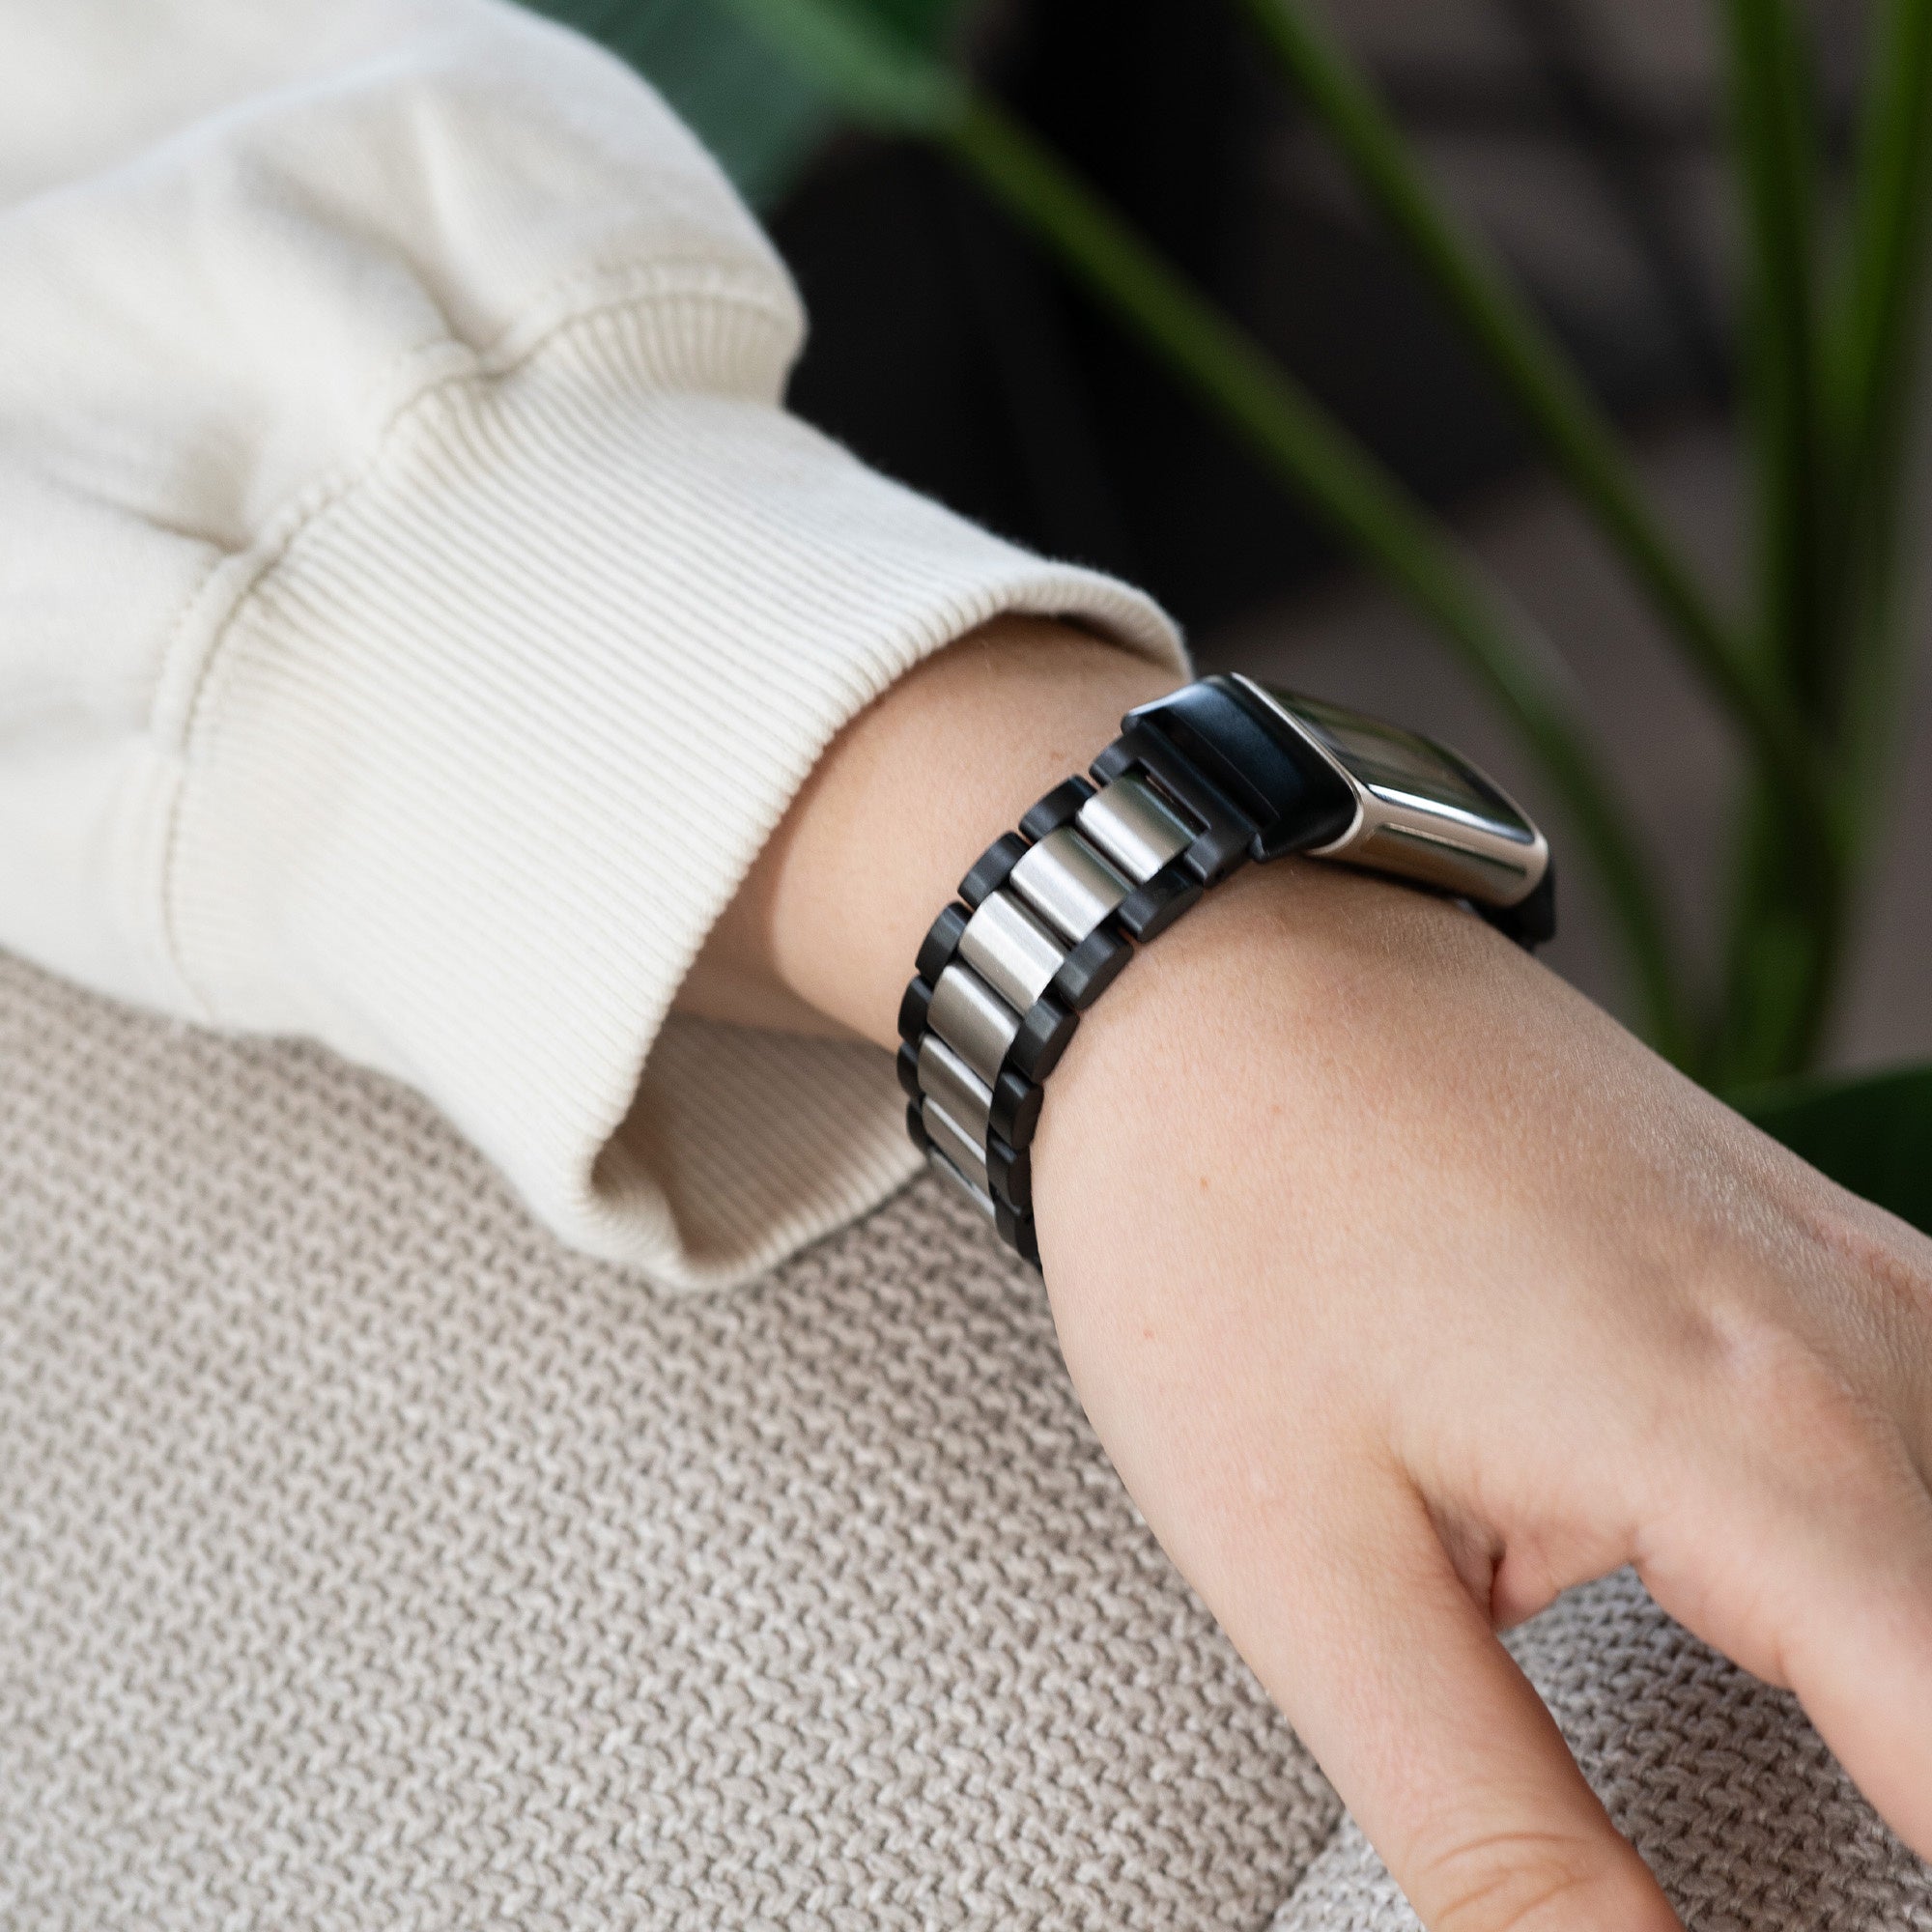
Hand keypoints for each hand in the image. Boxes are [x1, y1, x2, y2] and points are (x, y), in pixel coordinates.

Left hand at [1034, 858, 1931, 1929]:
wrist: (1200, 972)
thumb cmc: (1217, 1220)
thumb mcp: (1315, 1569)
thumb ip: (1499, 1832)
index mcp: (1767, 1452)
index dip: (1914, 1909)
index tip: (1803, 1917)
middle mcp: (1869, 1350)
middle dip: (1919, 1813)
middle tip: (1800, 1864)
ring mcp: (1856, 1275)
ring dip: (1925, 1701)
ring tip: (1848, 1801)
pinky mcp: (1805, 1248)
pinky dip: (1923, 1564)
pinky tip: (1872, 1637)